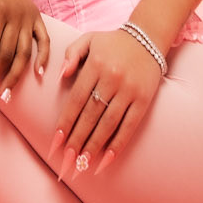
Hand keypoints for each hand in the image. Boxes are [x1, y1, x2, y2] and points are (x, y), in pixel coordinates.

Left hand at [50, 28, 164, 173]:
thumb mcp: (88, 39)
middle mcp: (112, 78)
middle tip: (65, 161)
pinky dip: (117, 145)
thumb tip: (61, 76)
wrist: (148, 37)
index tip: (55, 142)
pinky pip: (129, 126)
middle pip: (90, 115)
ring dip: (94, 147)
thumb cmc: (112, 43)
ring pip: (108, 124)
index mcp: (95, 65)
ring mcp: (129, 90)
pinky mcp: (144, 100)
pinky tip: (106, 160)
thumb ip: (71, 54)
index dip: (65, 123)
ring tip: (81, 165)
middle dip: (76, 140)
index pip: (76, 100)